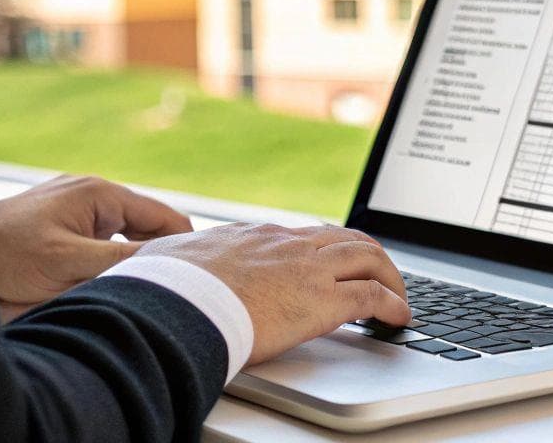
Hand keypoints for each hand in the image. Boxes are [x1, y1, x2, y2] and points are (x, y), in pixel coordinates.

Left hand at [0, 174, 193, 321]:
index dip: (185, 245)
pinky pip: (101, 248)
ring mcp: (74, 212)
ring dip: (133, 265)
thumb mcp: (69, 261)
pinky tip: (112, 290)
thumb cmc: (4, 254)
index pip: (164, 217)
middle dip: (160, 257)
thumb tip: (169, 266)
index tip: (203, 275)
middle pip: (147, 228)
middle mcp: (91, 197)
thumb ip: (120, 261)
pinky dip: (111, 267)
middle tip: (176, 292)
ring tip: (146, 294)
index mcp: (100, 193)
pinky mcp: (60, 232)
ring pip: (124, 241)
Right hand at [137, 223, 409, 365]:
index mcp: (255, 236)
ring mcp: (307, 269)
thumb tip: (153, 263)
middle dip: (370, 256)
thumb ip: (174, 259)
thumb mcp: (168, 259)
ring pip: (369, 258)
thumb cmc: (165, 287)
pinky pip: (372, 297)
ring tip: (398, 299)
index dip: (328, 248)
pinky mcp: (320, 300)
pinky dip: (393, 305)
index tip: (336, 262)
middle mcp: (287, 244)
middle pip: (346, 238)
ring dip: (390, 278)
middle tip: (381, 277)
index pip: (305, 235)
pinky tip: (399, 318)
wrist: (175, 303)